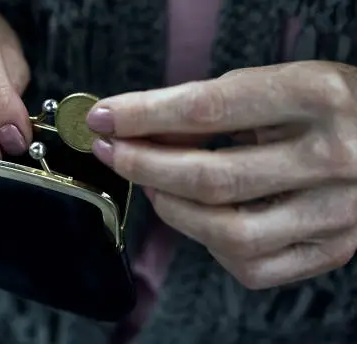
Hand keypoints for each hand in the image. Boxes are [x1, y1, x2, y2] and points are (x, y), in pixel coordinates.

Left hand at [87, 61, 356, 288]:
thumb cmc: (326, 107)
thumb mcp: (276, 85)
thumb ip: (211, 106)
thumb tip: (141, 131)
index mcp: (317, 96)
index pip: (207, 109)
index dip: (143, 116)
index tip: (105, 119)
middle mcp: (333, 157)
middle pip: (211, 178)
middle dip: (144, 166)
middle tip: (114, 153)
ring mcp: (337, 211)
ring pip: (228, 232)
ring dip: (172, 209)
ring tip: (155, 184)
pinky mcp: (333, 247)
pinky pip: (252, 266)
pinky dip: (211, 245)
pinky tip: (203, 218)